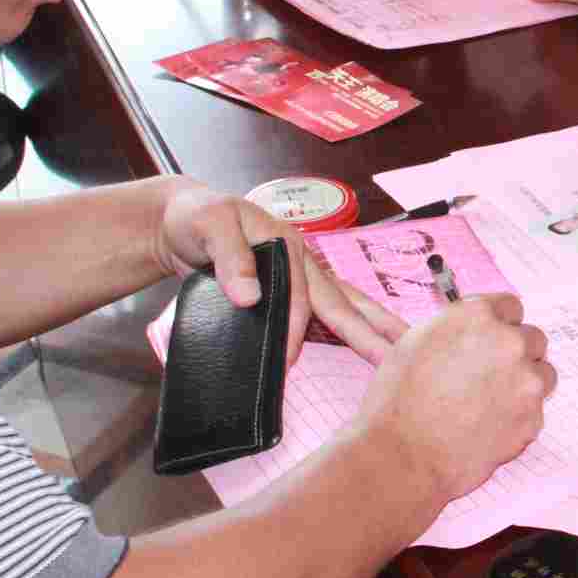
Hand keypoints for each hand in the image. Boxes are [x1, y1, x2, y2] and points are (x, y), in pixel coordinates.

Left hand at [153, 183, 405, 367]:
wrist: (179, 218)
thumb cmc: (196, 216)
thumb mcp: (210, 225)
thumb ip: (230, 258)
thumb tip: (251, 297)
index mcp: (288, 244)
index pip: (301, 297)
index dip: (295, 331)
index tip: (286, 361)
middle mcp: (300, 260)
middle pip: (342, 299)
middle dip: (373, 327)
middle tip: (398, 354)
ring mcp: (298, 274)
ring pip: (341, 303)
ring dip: (371, 325)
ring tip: (397, 348)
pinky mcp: (287, 288)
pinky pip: (323, 310)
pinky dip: (346, 327)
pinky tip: (360, 343)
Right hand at [359, 295, 555, 505]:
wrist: (404, 455)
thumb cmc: (398, 401)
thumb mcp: (417, 342)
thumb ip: (458, 329)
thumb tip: (477, 331)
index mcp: (478, 317)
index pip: (510, 307)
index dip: (500, 325)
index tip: (492, 340)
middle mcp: (508, 342)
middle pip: (532, 338)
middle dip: (515, 354)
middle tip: (489, 375)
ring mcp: (526, 382)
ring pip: (542, 374)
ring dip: (524, 384)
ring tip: (489, 403)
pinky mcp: (533, 419)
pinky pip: (535, 411)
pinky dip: (518, 417)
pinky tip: (487, 426)